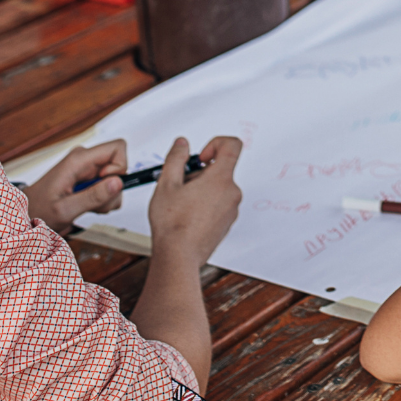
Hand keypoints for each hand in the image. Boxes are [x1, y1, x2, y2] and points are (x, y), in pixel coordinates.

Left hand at [21, 140, 130, 231]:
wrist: (27, 214)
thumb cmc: (38, 210)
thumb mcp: (65, 209)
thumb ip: (93, 196)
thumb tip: (118, 182)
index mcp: (78, 160)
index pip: (117, 148)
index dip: (119, 168)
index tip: (104, 186)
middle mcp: (84, 160)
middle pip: (118, 166)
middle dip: (112, 190)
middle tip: (93, 204)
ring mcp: (86, 169)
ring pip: (115, 180)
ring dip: (107, 198)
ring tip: (86, 207)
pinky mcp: (87, 178)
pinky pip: (108, 187)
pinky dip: (103, 200)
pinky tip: (87, 206)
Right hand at [147, 136, 242, 267]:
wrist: (179, 256)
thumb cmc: (173, 223)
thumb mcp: (167, 183)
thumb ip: (176, 158)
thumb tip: (182, 144)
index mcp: (221, 179)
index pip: (233, 145)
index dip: (215, 143)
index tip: (200, 157)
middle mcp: (232, 193)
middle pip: (220, 170)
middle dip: (199, 173)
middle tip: (180, 186)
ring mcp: (231, 210)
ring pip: (218, 188)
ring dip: (201, 189)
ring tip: (181, 203)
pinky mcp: (227, 223)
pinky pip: (218, 204)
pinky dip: (205, 204)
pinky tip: (187, 215)